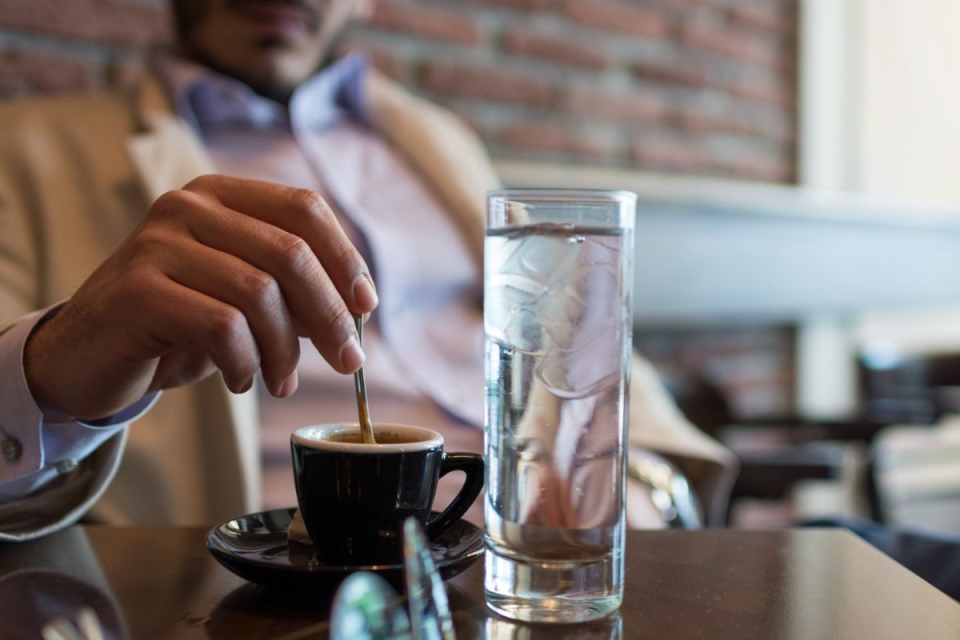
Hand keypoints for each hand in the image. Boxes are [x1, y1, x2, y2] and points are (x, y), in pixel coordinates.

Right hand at [24, 175, 378, 420]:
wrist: (85, 354)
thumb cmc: (176, 325)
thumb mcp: (241, 298)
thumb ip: (292, 291)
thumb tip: (357, 308)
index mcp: (220, 195)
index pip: (304, 208)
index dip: (345, 257)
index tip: (366, 307)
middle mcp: (188, 206)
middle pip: (290, 252)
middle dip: (330, 315)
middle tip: (348, 361)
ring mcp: (158, 244)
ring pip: (260, 294)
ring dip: (286, 350)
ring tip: (282, 382)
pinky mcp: (138, 290)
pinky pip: (223, 328)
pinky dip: (246, 363)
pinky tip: (242, 380)